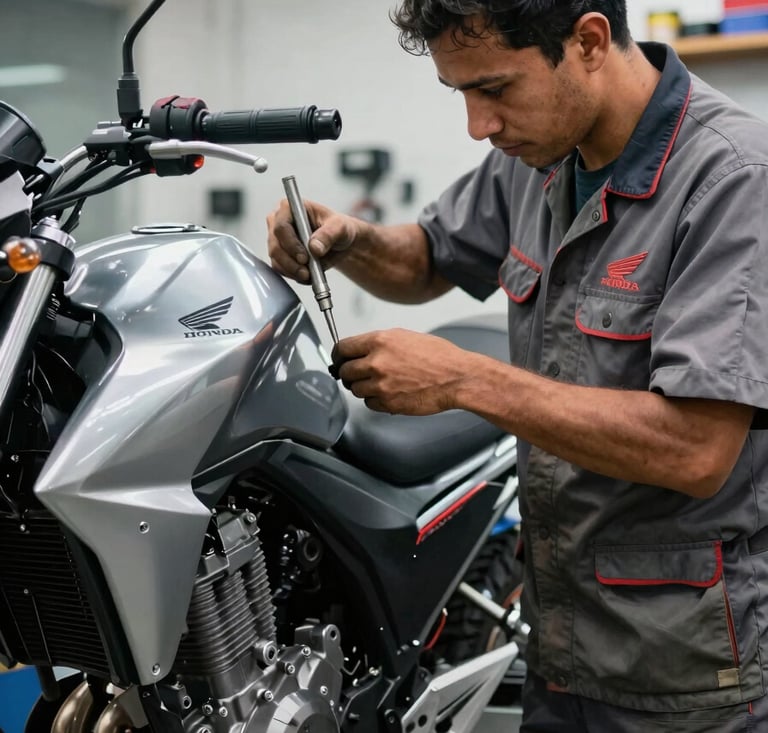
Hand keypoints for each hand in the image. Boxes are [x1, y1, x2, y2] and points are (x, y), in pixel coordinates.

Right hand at [266, 198, 357, 282]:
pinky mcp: (280, 255)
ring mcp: (277, 240)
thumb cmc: (338, 228)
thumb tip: (314, 248)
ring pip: (277, 259)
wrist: (340, 242)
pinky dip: (293, 275)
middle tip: (306, 273)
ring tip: (309, 276)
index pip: (281, 227)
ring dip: (292, 271)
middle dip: (291, 262)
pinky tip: (307, 276)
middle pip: (276, 246)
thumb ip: (328, 235)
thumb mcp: (340, 227)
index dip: (291, 244)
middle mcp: (278, 222)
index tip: (304, 258)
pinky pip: (280, 268)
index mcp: (290, 208)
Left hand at [332, 328, 473, 414]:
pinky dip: (375, 400)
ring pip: (355, 389)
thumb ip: (379, 343)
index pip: (343, 348)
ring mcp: (381, 385)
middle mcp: (376, 363)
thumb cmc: (439, 357)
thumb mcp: (405, 337)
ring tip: (380, 383)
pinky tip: (390, 393)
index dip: (339, 355)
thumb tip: (362, 350)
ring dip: (363, 387)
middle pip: (345, 371)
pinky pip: (369, 403)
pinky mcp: (388, 403)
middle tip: (357, 374)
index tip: (339, 359)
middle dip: (349, 373)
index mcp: (380, 342)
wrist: (457, 377)